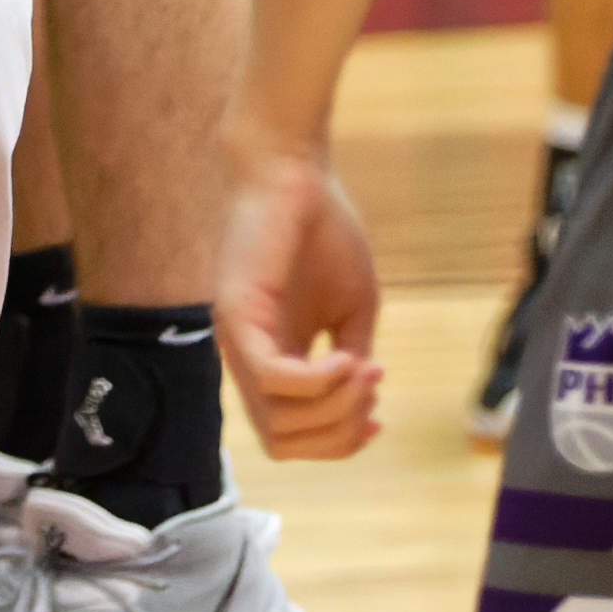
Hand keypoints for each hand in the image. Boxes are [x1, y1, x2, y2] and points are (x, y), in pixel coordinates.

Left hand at [214, 143, 381, 462]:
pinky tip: (345, 358)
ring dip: (333, 410)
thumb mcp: (351, 309)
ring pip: (276, 424)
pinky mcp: (236, 316)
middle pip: (283, 443)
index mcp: (272, 359)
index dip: (337, 443)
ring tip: (361, 369)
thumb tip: (360, 404)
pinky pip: (272, 380)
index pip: (291, 437)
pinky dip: (316, 383)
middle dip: (338, 434)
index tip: (377, 418)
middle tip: (372, 391)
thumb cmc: (322, 229)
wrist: (294, 168)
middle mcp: (246, 359)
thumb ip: (351, 360)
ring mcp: (236, 340)